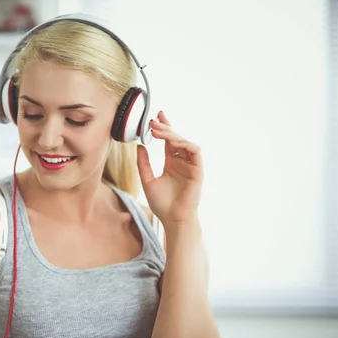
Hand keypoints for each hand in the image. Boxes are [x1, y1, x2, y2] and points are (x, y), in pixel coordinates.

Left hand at [136, 111, 203, 225]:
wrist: (173, 219)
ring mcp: (190, 165)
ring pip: (185, 142)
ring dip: (172, 134)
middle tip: (154, 120)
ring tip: (158, 131)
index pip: (168, 141)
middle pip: (176, 138)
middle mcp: (182, 162)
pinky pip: (195, 151)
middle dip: (166, 127)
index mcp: (171, 163)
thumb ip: (143, 163)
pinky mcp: (198, 170)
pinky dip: (184, 144)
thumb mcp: (147, 180)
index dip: (163, 128)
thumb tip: (139, 146)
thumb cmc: (162, 204)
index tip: (155, 117)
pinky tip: (172, 141)